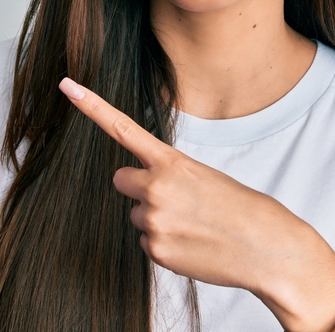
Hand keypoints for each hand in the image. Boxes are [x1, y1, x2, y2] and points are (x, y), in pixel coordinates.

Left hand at [58, 78, 334, 331]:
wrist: (267, 247)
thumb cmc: (241, 208)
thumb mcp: (205, 177)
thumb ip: (168, 176)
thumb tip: (144, 194)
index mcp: (172, 162)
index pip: (122, 127)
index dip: (91, 105)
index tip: (66, 85)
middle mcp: (156, 188)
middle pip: (121, 180)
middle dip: (140, 187)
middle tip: (176, 198)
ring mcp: (153, 221)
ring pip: (138, 214)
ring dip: (159, 219)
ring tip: (194, 224)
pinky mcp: (155, 250)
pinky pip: (147, 242)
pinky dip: (166, 243)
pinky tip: (194, 243)